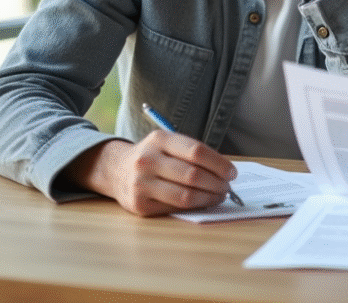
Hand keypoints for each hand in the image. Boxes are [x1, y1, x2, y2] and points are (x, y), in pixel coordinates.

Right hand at [63, 132, 237, 216]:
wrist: (116, 170)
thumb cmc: (154, 156)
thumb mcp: (168, 143)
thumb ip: (193, 153)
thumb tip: (225, 173)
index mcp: (159, 139)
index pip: (197, 151)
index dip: (219, 164)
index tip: (232, 173)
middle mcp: (147, 160)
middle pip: (193, 175)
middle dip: (217, 184)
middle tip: (227, 187)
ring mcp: (141, 184)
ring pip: (185, 196)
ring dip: (209, 198)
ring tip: (219, 196)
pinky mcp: (139, 205)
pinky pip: (174, 208)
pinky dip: (194, 207)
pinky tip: (202, 202)